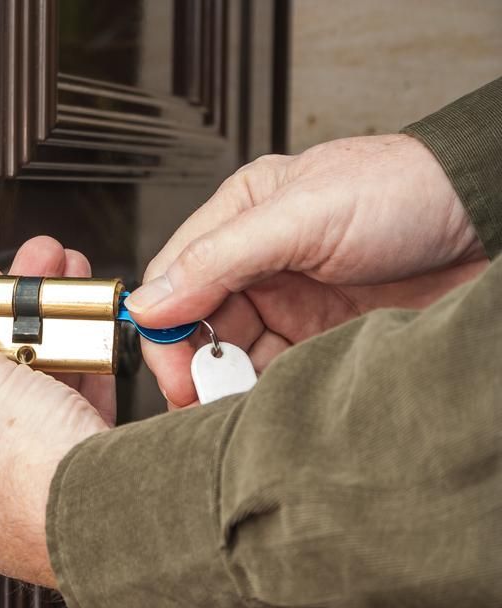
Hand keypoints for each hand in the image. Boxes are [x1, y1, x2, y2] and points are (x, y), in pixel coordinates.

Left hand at [0, 238, 109, 586]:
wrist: (118, 523)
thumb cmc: (34, 483)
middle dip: (10, 319)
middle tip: (23, 278)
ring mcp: (22, 491)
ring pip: (30, 395)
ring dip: (49, 337)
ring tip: (61, 290)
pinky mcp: (71, 486)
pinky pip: (68, 416)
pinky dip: (79, 374)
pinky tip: (88, 335)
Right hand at [125, 134, 488, 406]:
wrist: (489, 220)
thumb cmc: (406, 192)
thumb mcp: (302, 217)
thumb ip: (219, 259)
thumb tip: (149, 303)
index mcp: (240, 216)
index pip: (175, 277)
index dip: (164, 327)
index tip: (171, 369)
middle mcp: (258, 259)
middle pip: (199, 323)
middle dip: (195, 364)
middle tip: (200, 399)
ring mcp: (292, 300)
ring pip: (236, 353)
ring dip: (229, 382)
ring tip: (233, 406)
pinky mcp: (324, 335)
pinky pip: (277, 371)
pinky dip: (266, 392)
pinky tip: (267, 403)